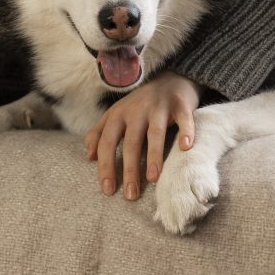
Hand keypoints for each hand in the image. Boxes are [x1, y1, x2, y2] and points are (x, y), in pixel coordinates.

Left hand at [84, 71, 198, 199]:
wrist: (170, 79)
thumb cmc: (139, 105)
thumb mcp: (115, 115)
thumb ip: (99, 134)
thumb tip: (89, 157)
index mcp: (117, 115)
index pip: (107, 143)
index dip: (106, 166)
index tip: (108, 190)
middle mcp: (136, 110)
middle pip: (131, 142)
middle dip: (130, 169)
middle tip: (131, 195)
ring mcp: (159, 107)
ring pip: (155, 133)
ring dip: (154, 155)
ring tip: (153, 178)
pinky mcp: (180, 105)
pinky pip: (184, 119)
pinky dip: (186, 132)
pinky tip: (185, 148)